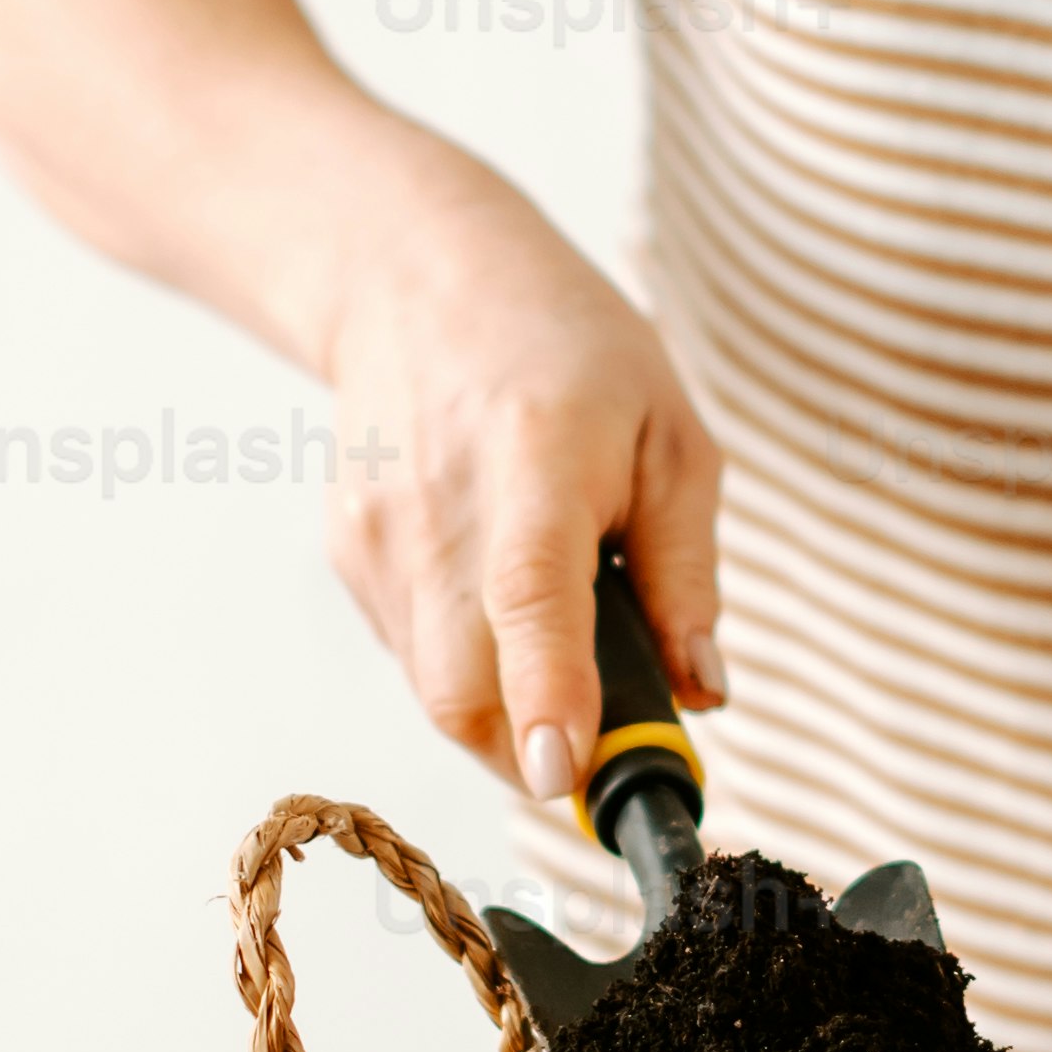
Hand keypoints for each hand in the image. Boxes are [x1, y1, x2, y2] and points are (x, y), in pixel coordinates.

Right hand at [317, 164, 725, 800]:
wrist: (416, 277)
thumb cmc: (566, 349)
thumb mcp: (669, 438)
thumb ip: (686, 573)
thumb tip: (704, 693)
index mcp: (534, 457)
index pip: (530, 596)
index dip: (549, 696)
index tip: (571, 775)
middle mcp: (437, 505)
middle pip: (463, 687)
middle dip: (537, 755)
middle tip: (605, 748)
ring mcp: (376, 534)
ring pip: (434, 691)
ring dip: (505, 717)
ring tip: (558, 649)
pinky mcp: (347, 554)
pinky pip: (412, 656)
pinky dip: (467, 667)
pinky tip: (496, 599)